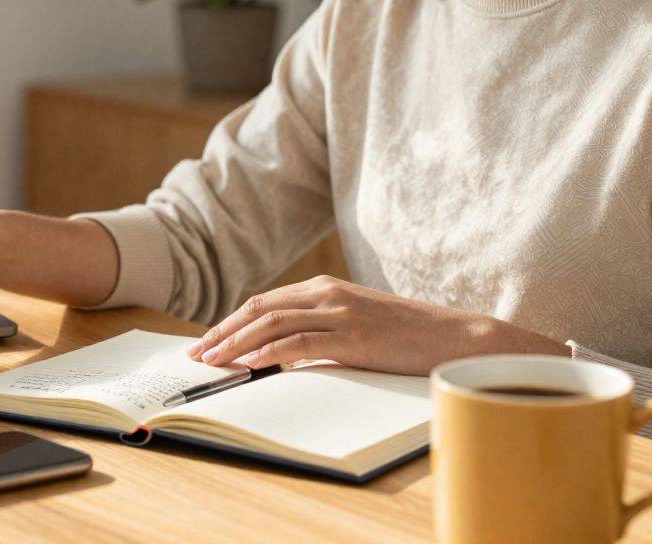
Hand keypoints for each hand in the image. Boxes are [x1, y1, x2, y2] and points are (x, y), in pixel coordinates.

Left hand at [185, 276, 568, 375]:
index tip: (205, 342)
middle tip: (196, 354)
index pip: (263, 303)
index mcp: (324, 288)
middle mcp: (326, 293)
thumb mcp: (354, 326)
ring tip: (213, 362)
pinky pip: (302, 343)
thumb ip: (318, 331)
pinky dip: (271, 352)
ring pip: (273, 323)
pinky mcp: (355, 336)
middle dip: (222, 332)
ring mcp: (340, 312)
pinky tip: (251, 364)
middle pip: (259, 309)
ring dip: (236, 344)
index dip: (229, 322)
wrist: (455, 337)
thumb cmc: (405, 336)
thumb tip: (280, 354)